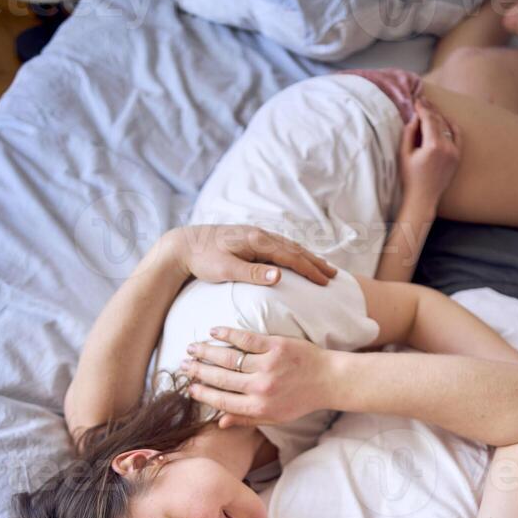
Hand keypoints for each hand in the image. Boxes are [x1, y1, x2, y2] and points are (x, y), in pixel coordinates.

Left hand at [167, 224, 337, 286]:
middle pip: (294, 249)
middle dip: (315, 262)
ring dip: (307, 257)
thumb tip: (280, 276)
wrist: (183, 244)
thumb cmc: (203, 260)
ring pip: (289, 246)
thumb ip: (253, 273)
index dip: (310, 269)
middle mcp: (259, 235)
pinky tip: (297, 260)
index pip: (290, 256)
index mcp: (256, 241)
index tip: (325, 281)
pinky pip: (279, 247)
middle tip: (333, 275)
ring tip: (322, 267)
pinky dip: (294, 254)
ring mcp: (255, 235)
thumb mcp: (226, 269)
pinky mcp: (250, 239)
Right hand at [179, 327, 332, 427]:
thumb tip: (219, 422)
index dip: (202, 393)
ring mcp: (268, 366)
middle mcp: (260, 388)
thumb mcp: (274, 417)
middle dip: (198, 371)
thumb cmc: (300, 400)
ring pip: (228, 358)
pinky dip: (227, 334)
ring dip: (206, 352)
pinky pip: (245, 339)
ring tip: (192, 348)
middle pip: (220, 378)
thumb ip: (246, 419)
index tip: (189, 387)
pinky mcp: (276, 347)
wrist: (330, 380)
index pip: (222, 400)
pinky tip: (213, 331)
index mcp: (258, 407)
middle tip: (183, 365)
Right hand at [399, 97, 461, 207]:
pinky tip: (446, 120)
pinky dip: (452, 127)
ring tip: (431, 109)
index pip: (429, 119)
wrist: (423, 199)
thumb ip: (409, 133)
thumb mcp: (404, 154)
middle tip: (423, 101)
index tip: (417, 101)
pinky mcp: (457, 156)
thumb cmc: (410, 178)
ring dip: (439, 116)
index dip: (422, 108)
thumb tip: (414, 117)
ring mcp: (454, 152)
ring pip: (447, 127)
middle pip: (439, 120)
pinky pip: (457, 136)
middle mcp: (446, 147)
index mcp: (432, 145)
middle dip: (430, 109)